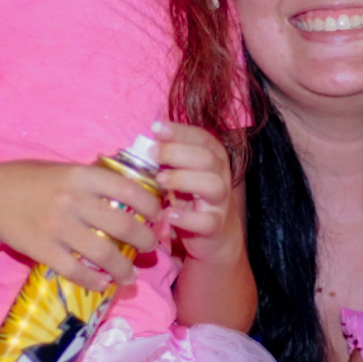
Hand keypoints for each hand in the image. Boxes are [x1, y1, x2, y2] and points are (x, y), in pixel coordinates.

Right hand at [0, 158, 160, 291]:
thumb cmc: (28, 179)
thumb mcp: (64, 170)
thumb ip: (93, 183)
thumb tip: (130, 196)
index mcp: (82, 176)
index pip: (129, 190)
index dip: (151, 206)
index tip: (158, 216)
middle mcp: (73, 201)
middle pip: (123, 225)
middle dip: (145, 241)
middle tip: (150, 249)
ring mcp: (58, 227)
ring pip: (104, 254)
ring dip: (124, 269)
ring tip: (131, 276)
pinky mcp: (43, 250)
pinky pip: (75, 270)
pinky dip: (93, 281)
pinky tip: (103, 285)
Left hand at [150, 120, 234, 250]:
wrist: (211, 233)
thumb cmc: (190, 197)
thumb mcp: (180, 172)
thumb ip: (167, 158)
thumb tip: (142, 143)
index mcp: (213, 157)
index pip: (202, 138)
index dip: (180, 131)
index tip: (156, 128)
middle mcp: (221, 176)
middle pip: (207, 158)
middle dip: (177, 152)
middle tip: (152, 154)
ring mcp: (220, 202)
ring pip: (213, 185)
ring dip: (184, 179)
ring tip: (160, 181)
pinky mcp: (215, 226)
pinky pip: (207, 221)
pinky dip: (187, 218)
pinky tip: (168, 214)